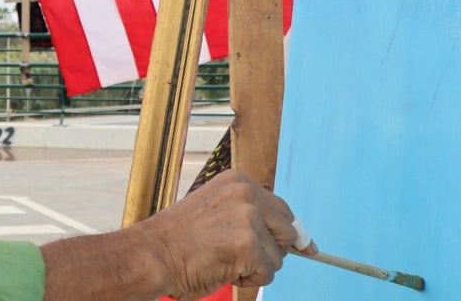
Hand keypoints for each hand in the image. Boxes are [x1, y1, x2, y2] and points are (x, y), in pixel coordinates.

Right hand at [141, 170, 304, 299]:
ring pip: (277, 256)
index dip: (290, 231)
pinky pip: (267, 273)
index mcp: (237, 181)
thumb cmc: (180, 240)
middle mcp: (246, 193)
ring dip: (255, 267)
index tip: (307, 247)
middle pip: (287, 230)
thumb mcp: (217, 212)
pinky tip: (224, 269)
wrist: (153, 253)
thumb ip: (248, 215)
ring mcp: (248, 218)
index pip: (280, 208)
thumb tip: (297, 239)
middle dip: (273, 250)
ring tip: (223, 259)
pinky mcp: (248, 245)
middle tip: (243, 258)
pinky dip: (249, 279)